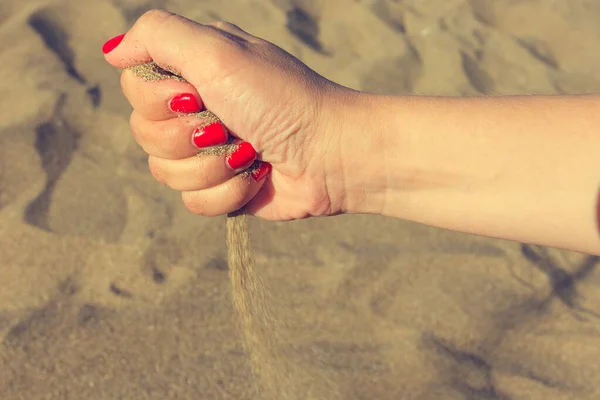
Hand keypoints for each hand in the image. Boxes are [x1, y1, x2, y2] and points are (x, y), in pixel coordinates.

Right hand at [102, 9, 367, 219]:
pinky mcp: (222, 188)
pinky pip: (194, 202)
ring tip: (251, 152)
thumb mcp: (218, 51)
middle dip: (191, 137)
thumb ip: (158, 36)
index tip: (200, 94)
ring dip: (214, 166)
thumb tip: (113, 52)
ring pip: (165, 173)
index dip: (162, 100)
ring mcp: (208, 151)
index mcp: (192, 71)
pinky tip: (258, 176)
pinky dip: (230, 192)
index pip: (135, 89)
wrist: (331, 154)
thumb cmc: (280, 99)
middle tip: (229, 125)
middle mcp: (196, 109)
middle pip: (144, 134)